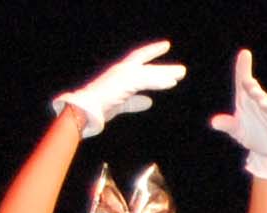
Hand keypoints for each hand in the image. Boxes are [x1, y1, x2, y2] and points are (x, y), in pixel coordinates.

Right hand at [52, 40, 184, 138]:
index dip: (151, 52)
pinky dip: (158, 81)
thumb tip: (149, 102)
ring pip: (148, 73)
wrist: (83, 111)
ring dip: (166, 73)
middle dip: (164, 69)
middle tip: (182, 70)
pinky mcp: (124, 82)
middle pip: (146, 66)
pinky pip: (145, 80)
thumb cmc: (98, 108)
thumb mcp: (120, 104)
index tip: (165, 46)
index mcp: (118, 75)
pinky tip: (171, 83)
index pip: (138, 60)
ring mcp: (122, 75)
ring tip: (181, 74)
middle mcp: (120, 71)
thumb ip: (134, 102)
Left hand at [209, 49, 266, 179]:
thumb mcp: (237, 131)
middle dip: (249, 81)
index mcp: (245, 100)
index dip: (243, 67)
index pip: (242, 81)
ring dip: (258, 94)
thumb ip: (227, 125)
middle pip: (252, 88)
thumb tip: (214, 122)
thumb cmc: (251, 135)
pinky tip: (264, 104)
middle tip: (244, 78)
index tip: (244, 53)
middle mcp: (256, 101)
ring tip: (252, 89)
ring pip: (263, 98)